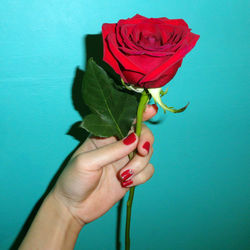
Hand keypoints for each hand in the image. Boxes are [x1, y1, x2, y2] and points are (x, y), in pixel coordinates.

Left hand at [52, 104, 156, 225]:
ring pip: (148, 153)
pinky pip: (148, 170)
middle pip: (142, 134)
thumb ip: (111, 151)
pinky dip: (142, 177)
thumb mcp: (88, 162)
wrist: (74, 207)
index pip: (125, 119)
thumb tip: (135, 139)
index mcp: (104, 135)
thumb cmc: (74, 179)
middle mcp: (118, 145)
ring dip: (140, 164)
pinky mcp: (133, 175)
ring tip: (124, 176)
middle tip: (142, 152)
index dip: (140, 113)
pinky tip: (126, 183)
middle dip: (146, 141)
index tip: (151, 111)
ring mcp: (126, 160)